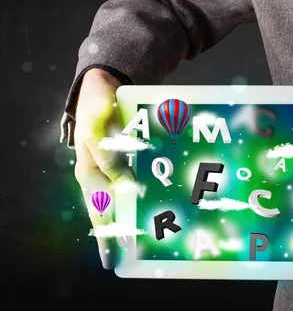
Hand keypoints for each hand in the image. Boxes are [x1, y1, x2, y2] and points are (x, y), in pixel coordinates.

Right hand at [73, 68, 134, 268]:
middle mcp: (100, 174)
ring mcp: (113, 167)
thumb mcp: (98, 129)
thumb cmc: (98, 106)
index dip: (111, 230)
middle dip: (119, 232)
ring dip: (132, 217)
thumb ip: (110, 158)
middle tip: (130, 255)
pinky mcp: (127, 158)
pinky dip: (140, 196)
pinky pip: (133, 182)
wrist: (104, 86)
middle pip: (109, 210)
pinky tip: (155, 205)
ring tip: (144, 238)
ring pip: (122, 200)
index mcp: (90, 172)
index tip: (124, 247)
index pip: (100, 208)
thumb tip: (127, 186)